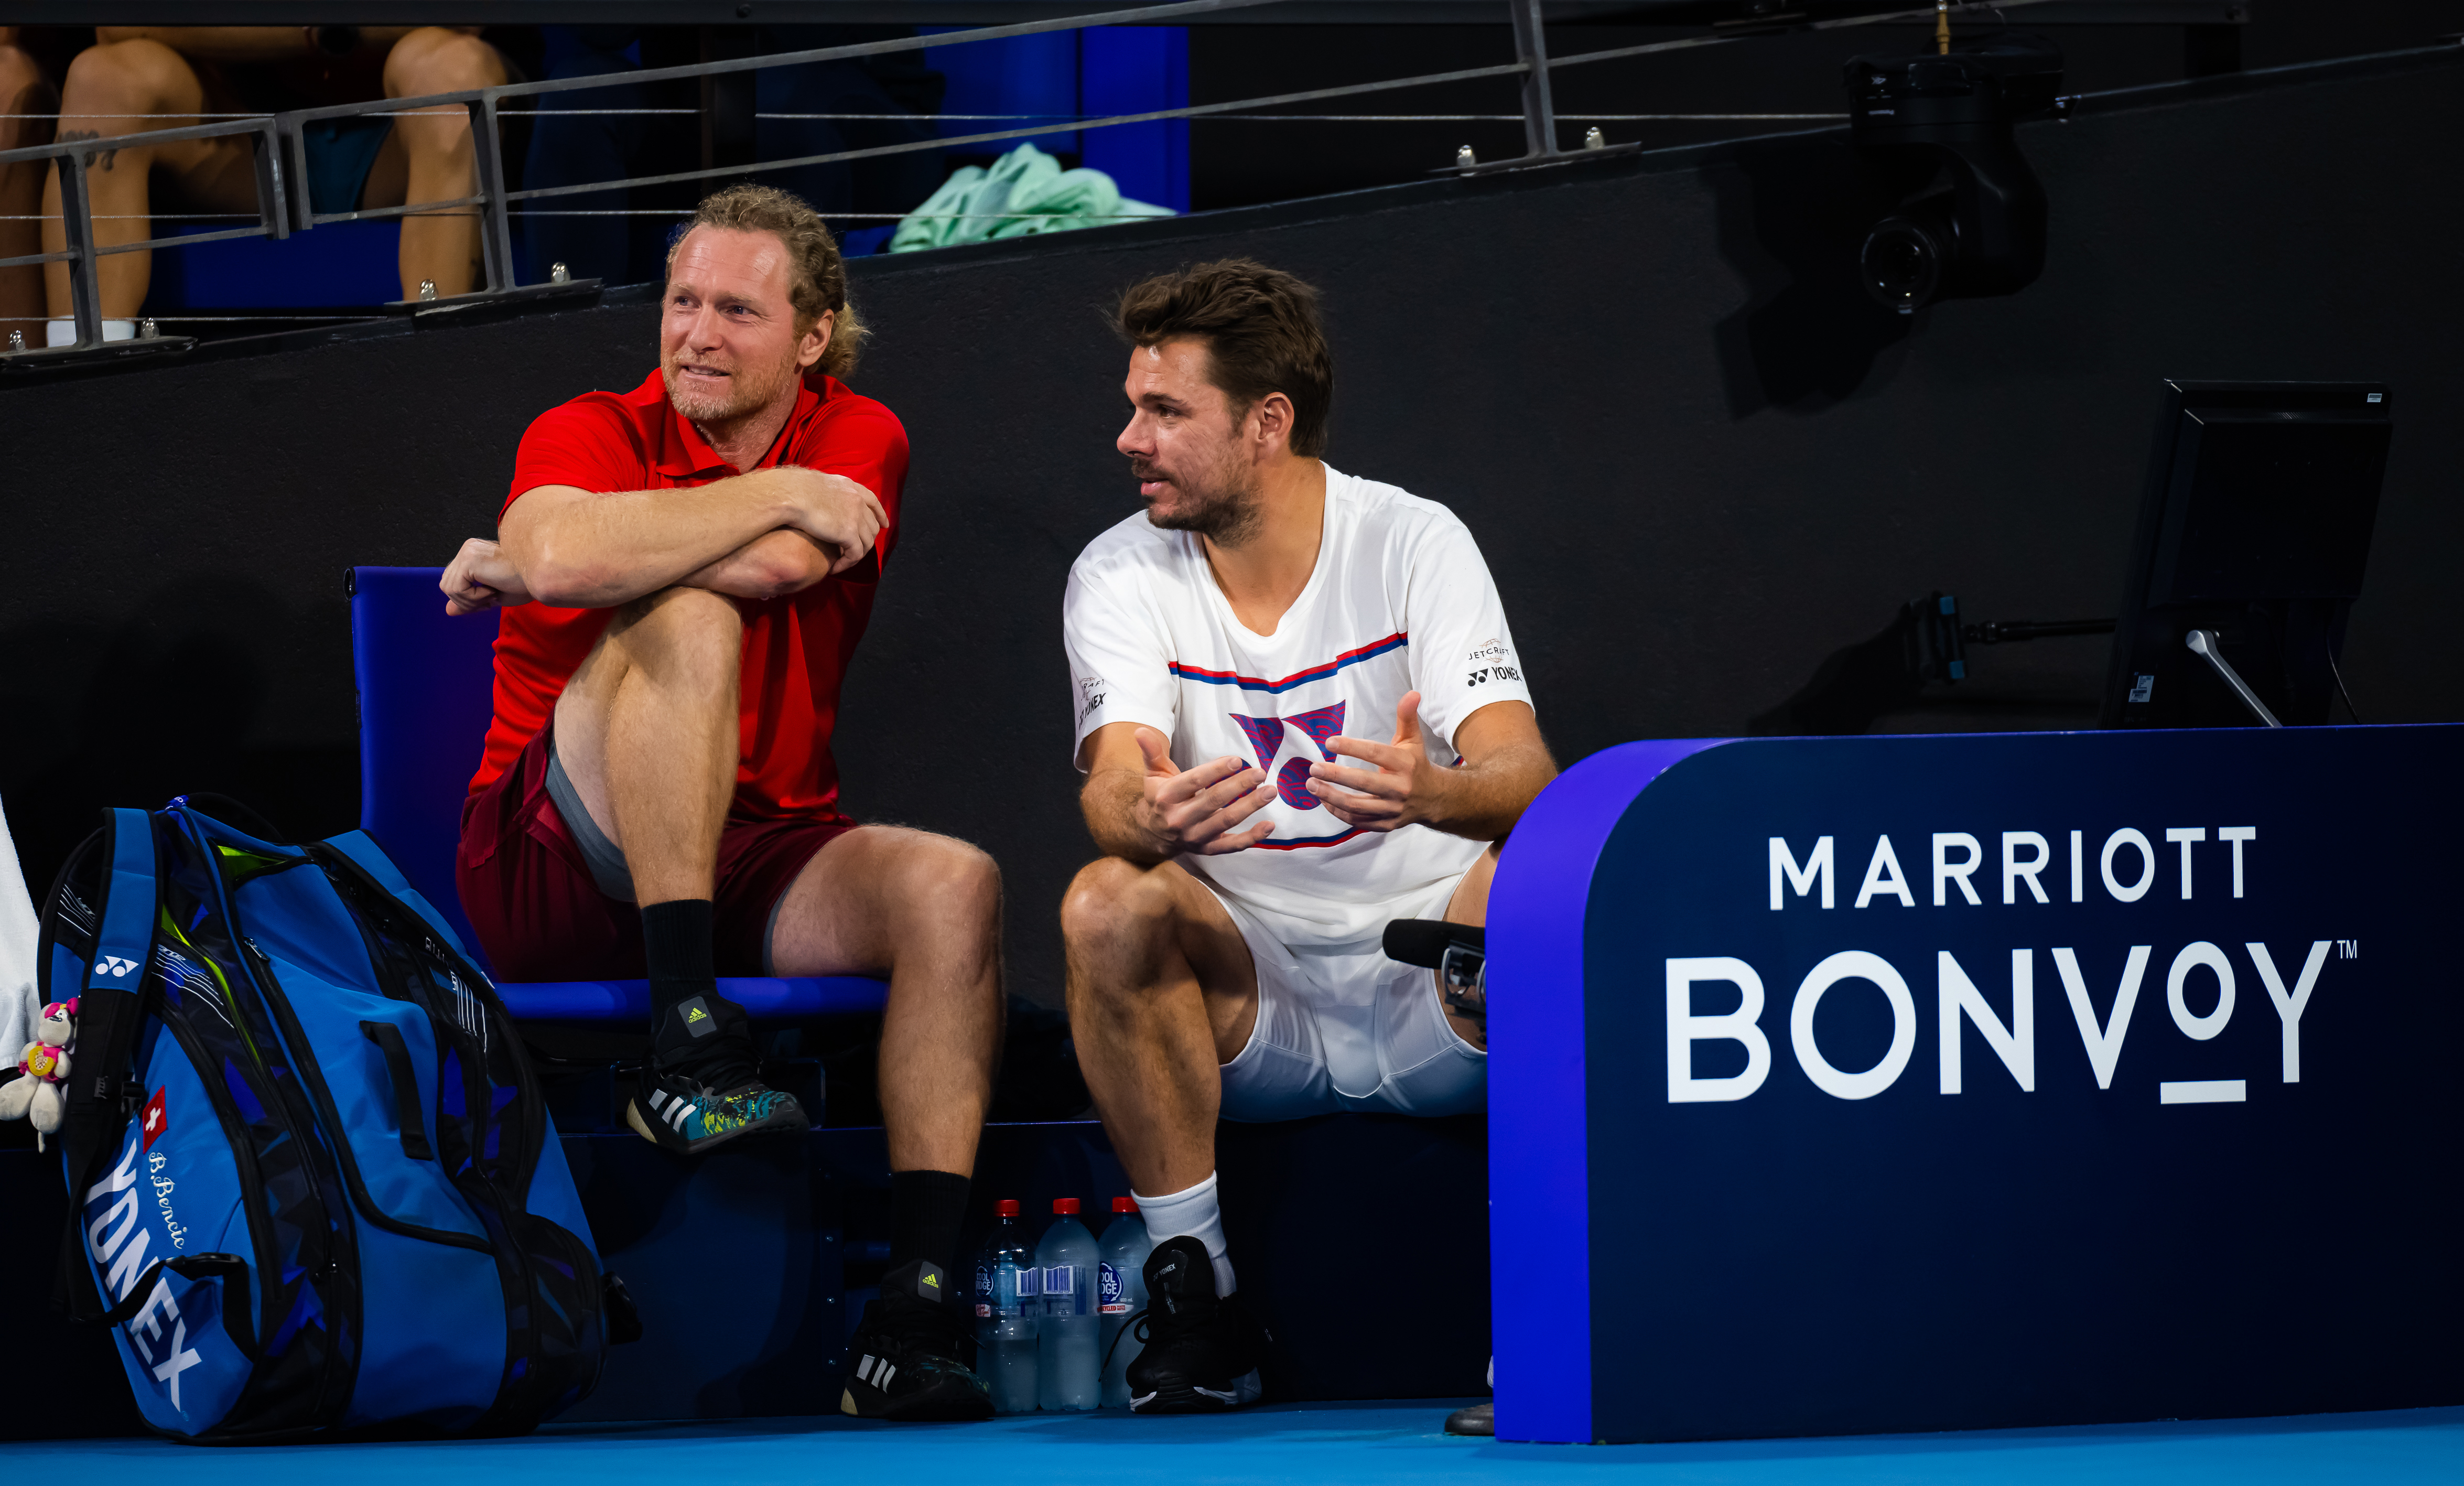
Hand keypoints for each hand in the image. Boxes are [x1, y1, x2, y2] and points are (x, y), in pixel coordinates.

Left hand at [441, 537, 530, 615]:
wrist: (540, 576)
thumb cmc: (524, 583)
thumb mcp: (491, 596)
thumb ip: (468, 601)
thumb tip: (448, 611)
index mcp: (474, 551)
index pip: (454, 580)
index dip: (467, 597)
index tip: (488, 601)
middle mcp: (468, 548)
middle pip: (447, 584)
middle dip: (466, 601)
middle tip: (489, 601)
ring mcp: (467, 551)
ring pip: (449, 588)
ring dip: (471, 600)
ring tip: (492, 595)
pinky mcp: (469, 559)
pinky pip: (457, 589)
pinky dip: (474, 598)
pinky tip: (492, 590)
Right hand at [778, 467, 887, 575]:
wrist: (789, 494)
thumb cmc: (792, 489)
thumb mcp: (817, 483)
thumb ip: (827, 492)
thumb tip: (821, 499)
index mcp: (850, 486)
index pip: (873, 501)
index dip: (880, 514)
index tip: (884, 524)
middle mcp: (856, 500)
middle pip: (872, 525)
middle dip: (867, 539)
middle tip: (854, 550)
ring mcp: (855, 516)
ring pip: (867, 542)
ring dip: (856, 555)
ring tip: (843, 562)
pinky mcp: (848, 533)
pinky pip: (855, 554)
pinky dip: (847, 563)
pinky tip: (836, 567)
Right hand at [1133, 727, 1276, 855]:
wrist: (1151, 834)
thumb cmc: (1159, 797)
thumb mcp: (1153, 774)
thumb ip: (1151, 752)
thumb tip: (1140, 730)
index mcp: (1166, 797)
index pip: (1194, 782)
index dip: (1216, 771)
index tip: (1237, 761)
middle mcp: (1179, 819)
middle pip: (1213, 801)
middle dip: (1239, 786)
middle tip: (1260, 772)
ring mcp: (1194, 836)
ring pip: (1225, 822)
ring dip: (1250, 807)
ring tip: (1270, 791)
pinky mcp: (1207, 849)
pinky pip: (1231, 845)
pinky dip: (1251, 838)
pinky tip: (1269, 825)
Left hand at [1307, 691, 1441, 831]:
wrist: (1434, 799)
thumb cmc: (1416, 765)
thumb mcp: (1413, 740)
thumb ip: (1406, 717)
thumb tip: (1412, 693)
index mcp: (1405, 764)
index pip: (1375, 754)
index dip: (1351, 747)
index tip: (1329, 742)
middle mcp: (1400, 788)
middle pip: (1363, 782)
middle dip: (1335, 776)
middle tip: (1313, 768)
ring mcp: (1393, 809)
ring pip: (1357, 806)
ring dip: (1331, 796)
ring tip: (1312, 785)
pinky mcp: (1386, 824)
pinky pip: (1358, 821)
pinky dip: (1338, 813)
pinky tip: (1324, 801)